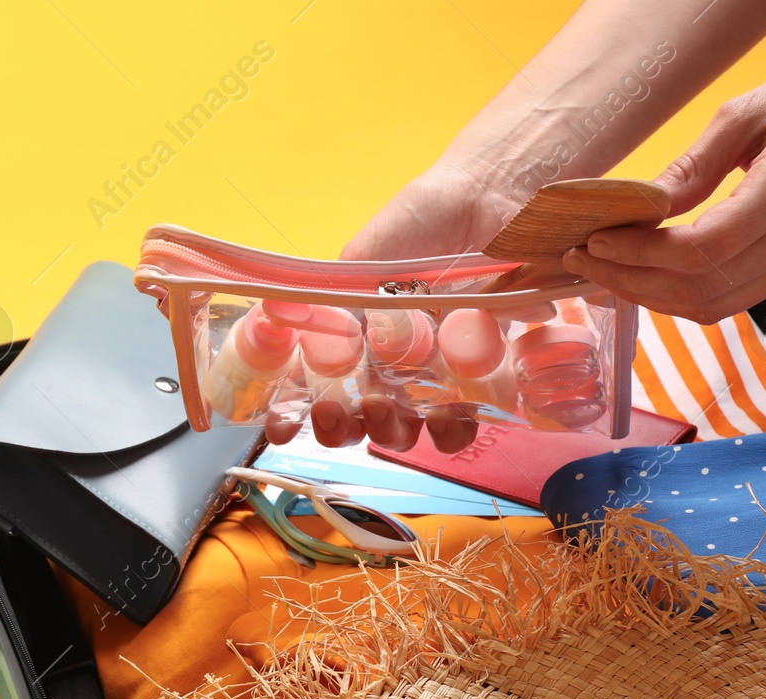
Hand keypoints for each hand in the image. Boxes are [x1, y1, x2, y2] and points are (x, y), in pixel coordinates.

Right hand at [285, 163, 515, 452]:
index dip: (294, 413)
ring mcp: (435, 374)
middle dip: (343, 429)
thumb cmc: (423, 219)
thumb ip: (327, 295)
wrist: (492, 200)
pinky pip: (466, 420)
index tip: (280, 425)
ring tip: (388, 410)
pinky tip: (449, 407)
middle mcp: (391, 363)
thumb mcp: (364, 256)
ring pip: (409, 430)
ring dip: (392, 432)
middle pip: (358, 421)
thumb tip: (273, 318)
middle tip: (338, 410)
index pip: (313, 388)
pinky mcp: (482, 375)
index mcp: (353, 337)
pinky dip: (454, 424)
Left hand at [559, 46, 765, 323]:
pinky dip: (684, 294)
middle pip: (701, 289)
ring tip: (607, 271)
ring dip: (653, 296)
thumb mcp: (747, 112)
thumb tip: (639, 206)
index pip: (702, 250)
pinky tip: (650, 273)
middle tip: (584, 260)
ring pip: (715, 306)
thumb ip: (692, 167)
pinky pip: (734, 298)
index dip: (641, 256)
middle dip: (632, 282)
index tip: (597, 241)